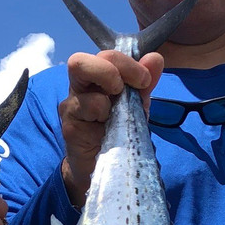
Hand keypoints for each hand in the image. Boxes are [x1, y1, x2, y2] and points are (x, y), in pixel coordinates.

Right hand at [59, 49, 163, 205]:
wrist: (105, 168)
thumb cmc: (118, 133)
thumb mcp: (137, 106)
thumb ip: (144, 83)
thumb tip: (155, 58)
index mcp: (96, 80)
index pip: (105, 55)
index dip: (127, 62)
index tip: (145, 80)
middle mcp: (79, 88)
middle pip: (80, 60)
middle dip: (114, 67)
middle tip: (130, 87)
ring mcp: (71, 105)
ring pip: (81, 73)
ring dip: (109, 89)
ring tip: (117, 111)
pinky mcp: (69, 125)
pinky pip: (86, 105)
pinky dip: (104, 112)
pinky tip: (107, 128)